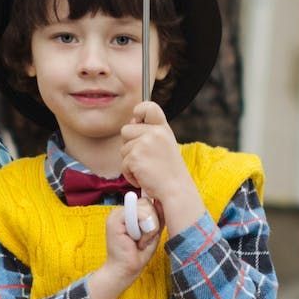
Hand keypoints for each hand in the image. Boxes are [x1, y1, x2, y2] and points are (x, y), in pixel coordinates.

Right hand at [104, 197, 162, 277]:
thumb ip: (157, 217)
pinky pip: (141, 214)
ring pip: (146, 208)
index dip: (154, 218)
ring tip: (140, 241)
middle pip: (147, 203)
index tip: (148, 235)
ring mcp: (116, 213)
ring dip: (150, 228)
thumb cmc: (138, 255)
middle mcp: (120, 210)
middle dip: (153, 222)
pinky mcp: (115, 219)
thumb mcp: (152, 232)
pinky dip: (146, 230)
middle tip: (144, 239)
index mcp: (128, 211)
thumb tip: (162, 202)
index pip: (148, 202)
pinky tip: (138, 241)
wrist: (124, 271)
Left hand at [120, 102, 204, 234]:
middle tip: (146, 158)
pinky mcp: (134, 158)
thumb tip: (131, 121)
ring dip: (130, 162)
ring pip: (122, 149)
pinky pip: (123, 164)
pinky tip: (144, 177)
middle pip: (126, 130)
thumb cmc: (169, 172)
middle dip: (130, 145)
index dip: (139, 111)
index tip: (138, 120)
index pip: (148, 106)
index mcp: (163, 128)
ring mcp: (144, 144)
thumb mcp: (164, 145)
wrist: (175, 191)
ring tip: (147, 169)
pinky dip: (130, 174)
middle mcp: (155, 133)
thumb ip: (150, 132)